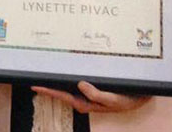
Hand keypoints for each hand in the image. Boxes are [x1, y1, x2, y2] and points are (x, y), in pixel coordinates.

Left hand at [32, 81, 149, 113]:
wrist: (138, 96)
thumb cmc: (126, 99)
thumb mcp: (114, 100)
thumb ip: (97, 95)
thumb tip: (80, 85)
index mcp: (85, 103)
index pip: (62, 96)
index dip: (48, 91)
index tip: (35, 85)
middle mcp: (83, 98)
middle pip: (61, 91)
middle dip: (47, 84)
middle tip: (32, 74)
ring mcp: (86, 92)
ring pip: (66, 85)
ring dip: (56, 79)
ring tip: (42, 70)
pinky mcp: (90, 87)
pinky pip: (75, 81)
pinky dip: (67, 75)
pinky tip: (62, 68)